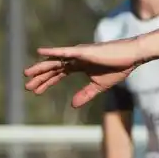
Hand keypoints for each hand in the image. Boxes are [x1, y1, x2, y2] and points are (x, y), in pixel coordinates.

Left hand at [25, 40, 144, 107]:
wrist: (131, 58)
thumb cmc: (118, 68)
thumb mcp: (99, 86)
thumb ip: (85, 94)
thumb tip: (72, 105)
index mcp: (80, 66)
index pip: (59, 74)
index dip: (47, 82)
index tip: (36, 91)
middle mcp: (75, 59)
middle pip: (53, 68)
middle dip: (40, 77)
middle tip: (27, 86)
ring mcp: (78, 54)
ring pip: (55, 61)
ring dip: (41, 68)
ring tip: (27, 74)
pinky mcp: (83, 51)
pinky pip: (64, 52)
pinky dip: (52, 52)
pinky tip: (40, 52)